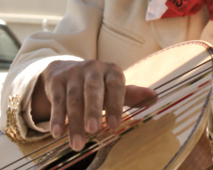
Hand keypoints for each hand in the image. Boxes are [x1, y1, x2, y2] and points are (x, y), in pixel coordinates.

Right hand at [32, 60, 156, 149]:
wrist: (64, 68)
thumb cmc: (97, 84)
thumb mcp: (113, 87)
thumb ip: (131, 94)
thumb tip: (155, 96)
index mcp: (111, 70)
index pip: (115, 85)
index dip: (115, 104)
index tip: (114, 126)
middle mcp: (93, 68)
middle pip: (93, 89)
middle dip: (93, 110)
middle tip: (94, 130)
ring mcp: (73, 74)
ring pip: (74, 99)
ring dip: (74, 122)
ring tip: (77, 144)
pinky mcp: (57, 81)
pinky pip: (57, 101)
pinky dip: (57, 117)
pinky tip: (57, 133)